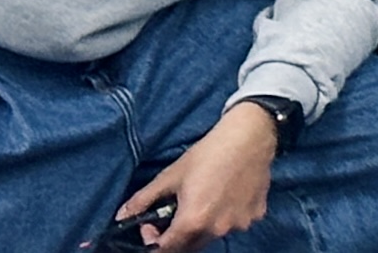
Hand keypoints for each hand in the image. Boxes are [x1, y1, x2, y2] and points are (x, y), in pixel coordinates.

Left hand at [117, 101, 276, 250]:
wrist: (250, 135)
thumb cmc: (209, 153)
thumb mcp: (171, 175)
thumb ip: (143, 200)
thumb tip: (121, 216)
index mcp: (193, 221)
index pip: (164, 249)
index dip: (152, 240)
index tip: (150, 224)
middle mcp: (217, 228)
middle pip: (189, 246)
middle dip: (176, 236)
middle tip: (174, 212)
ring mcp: (239, 223)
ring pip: (212, 235)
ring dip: (202, 226)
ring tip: (203, 200)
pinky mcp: (255, 215)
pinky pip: (234, 224)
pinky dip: (225, 216)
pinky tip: (225, 195)